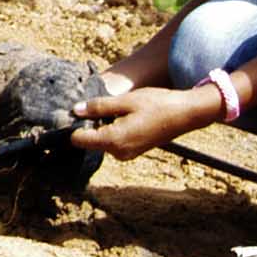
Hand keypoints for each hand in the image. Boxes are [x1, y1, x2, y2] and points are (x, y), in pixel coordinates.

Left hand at [69, 84, 219, 159]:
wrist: (185, 114)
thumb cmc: (157, 104)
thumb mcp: (125, 101)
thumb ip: (99, 107)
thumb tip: (76, 110)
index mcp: (114, 140)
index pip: (79, 140)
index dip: (73, 126)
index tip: (71, 112)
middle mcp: (118, 152)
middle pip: (89, 140)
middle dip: (88, 124)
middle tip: (92, 105)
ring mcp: (126, 154)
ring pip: (101, 140)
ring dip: (101, 126)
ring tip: (111, 108)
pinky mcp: (133, 152)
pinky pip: (113, 142)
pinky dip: (111, 130)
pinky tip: (121, 115)